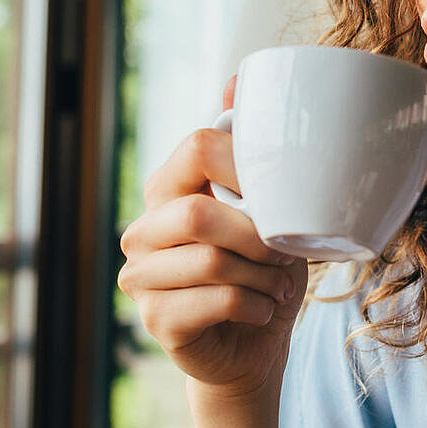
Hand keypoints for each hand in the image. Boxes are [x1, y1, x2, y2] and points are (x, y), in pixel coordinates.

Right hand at [118, 75, 309, 402]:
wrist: (252, 347)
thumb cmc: (260, 271)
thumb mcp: (268, 207)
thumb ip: (248, 151)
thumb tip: (234, 80)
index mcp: (167, 188)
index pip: (197, 148)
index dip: (246, 167)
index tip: (278, 199)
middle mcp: (143, 229)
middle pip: (198, 212)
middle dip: (257, 236)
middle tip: (284, 255)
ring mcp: (141, 277)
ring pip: (212, 261)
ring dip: (263, 277)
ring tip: (279, 286)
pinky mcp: (155, 319)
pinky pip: (217, 301)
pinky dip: (256, 306)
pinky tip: (263, 310)